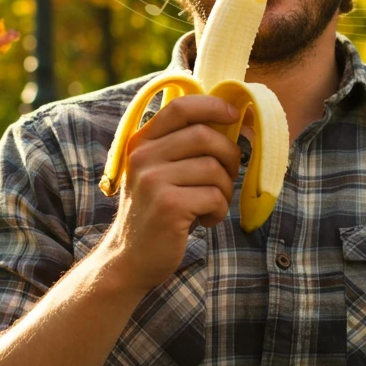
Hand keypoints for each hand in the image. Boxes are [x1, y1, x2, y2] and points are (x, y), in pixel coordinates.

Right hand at [98, 94, 241, 294]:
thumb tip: (236, 122)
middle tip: (229, 175)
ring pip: (214, 169)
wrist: (130, 259)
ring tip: (212, 205)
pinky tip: (204, 221)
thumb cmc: (157, 212)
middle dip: (229, 155)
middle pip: (204, 136)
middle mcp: (143, 157)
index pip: (180, 107)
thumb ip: (185, 147)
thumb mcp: (160, 172)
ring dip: (225, 190)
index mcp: (141, 143)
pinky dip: (219, 211)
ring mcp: (153, 181)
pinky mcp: (168, 206)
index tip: (234, 115)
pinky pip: (214, 197)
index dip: (212, 106)